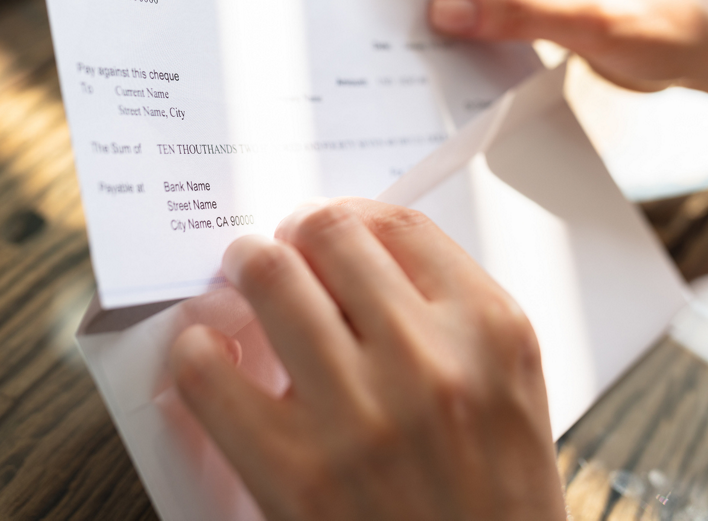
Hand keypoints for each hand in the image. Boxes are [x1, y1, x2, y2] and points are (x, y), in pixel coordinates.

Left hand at [169, 199, 567, 520]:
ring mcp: (357, 414)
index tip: (323, 230)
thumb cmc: (493, 503)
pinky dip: (198, 351)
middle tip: (274, 252)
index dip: (347, 215)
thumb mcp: (508, 391)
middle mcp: (428, 360)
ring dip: (242, 270)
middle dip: (290, 236)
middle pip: (326, 233)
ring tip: (236, 285)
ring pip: (266, 276)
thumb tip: (346, 259)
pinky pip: (209, 368)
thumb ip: (448, 317)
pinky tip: (210, 357)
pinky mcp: (294, 473)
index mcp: (491, 331)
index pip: (398, 223)